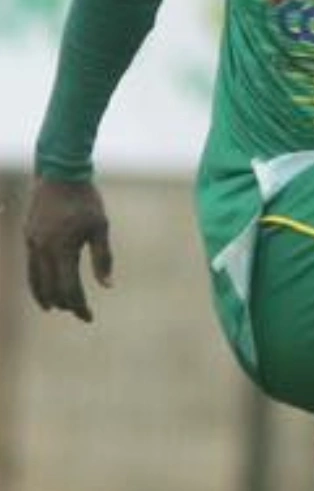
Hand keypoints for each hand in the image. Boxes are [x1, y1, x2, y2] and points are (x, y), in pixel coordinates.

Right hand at [23, 177, 113, 323]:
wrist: (59, 173)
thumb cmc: (86, 200)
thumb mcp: (100, 227)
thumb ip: (103, 258)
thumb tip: (107, 286)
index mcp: (62, 249)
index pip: (68, 288)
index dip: (78, 306)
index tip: (88, 317)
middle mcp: (42, 249)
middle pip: (50, 288)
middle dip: (65, 304)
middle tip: (79, 313)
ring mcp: (32, 243)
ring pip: (35, 279)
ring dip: (46, 296)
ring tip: (56, 308)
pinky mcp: (28, 236)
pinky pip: (30, 266)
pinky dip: (37, 281)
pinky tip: (45, 285)